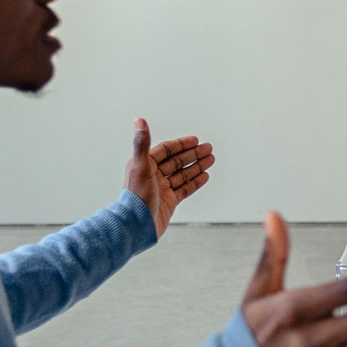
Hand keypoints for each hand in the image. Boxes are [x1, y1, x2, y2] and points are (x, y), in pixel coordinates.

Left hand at [126, 118, 214, 236]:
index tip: (195, 140)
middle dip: (193, 154)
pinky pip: (184, 189)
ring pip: (182, 174)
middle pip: (176, 161)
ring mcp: (162, 190)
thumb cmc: (136, 197)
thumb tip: (139, 120)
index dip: (181, 144)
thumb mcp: (140, 166)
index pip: (166, 150)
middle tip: (208, 148)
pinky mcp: (168, 202)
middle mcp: (153, 176)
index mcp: (144, 165)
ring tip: (211, 159)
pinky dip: (195, 182)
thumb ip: (141, 143)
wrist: (137, 226)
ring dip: (197, 166)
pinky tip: (204, 176)